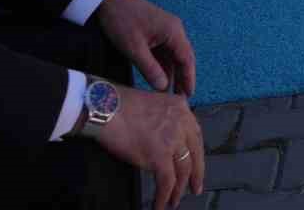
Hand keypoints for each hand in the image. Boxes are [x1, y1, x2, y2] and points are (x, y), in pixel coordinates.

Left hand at [94, 0, 195, 96]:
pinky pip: (163, 52)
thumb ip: (150, 69)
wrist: (108, 0)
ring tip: (171, 93)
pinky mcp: (155, 32)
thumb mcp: (134, 48)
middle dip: (183, 77)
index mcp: (173, 32)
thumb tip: (164, 87)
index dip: (188, 78)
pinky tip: (160, 79)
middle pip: (183, 57)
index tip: (189, 96)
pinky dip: (163, 65)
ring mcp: (164, 31)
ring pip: (173, 56)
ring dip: (172, 73)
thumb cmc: (122, 22)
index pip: (186, 58)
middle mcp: (173, 30)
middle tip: (181, 99)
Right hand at [95, 84, 203, 209]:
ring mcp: (172, 140)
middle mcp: (182, 123)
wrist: (107, 108)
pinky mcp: (159, 156)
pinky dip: (165, 196)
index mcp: (181, 108)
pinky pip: (167, 181)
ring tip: (174, 200)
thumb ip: (166, 119)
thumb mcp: (154, 103)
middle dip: (196, 174)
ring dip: (179, 189)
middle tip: (195, 187)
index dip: (196, 153)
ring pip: (183, 170)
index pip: (195, 135)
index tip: (196, 164)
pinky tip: (161, 204)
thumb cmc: (121, 105)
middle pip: (195, 153)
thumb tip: (165, 139)